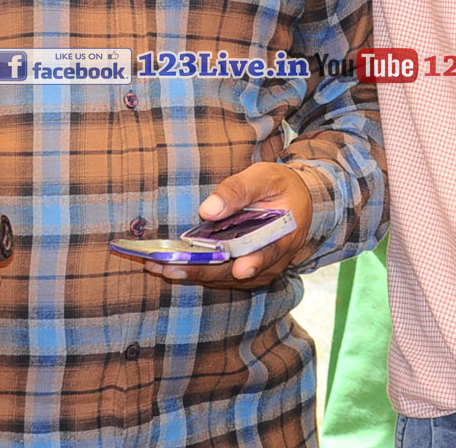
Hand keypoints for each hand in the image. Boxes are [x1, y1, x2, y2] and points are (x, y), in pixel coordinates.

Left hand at [141, 162, 312, 289]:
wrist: (297, 202)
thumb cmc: (281, 186)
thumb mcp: (265, 176)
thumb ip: (239, 190)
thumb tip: (208, 210)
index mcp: (285, 234)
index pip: (269, 252)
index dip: (254, 262)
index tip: (239, 269)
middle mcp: (274, 260)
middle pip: (235, 271)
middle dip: (202, 270)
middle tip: (170, 268)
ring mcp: (259, 271)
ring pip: (223, 278)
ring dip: (192, 273)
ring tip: (158, 266)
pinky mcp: (245, 274)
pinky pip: (219, 277)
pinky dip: (196, 271)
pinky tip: (169, 265)